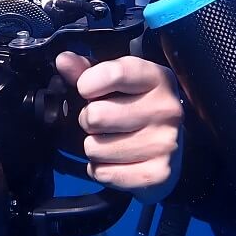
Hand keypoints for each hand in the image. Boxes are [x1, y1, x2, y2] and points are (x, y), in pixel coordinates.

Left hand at [54, 52, 182, 201]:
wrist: (172, 149)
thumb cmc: (138, 108)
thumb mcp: (119, 82)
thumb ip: (88, 70)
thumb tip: (64, 61)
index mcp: (158, 79)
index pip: (114, 74)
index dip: (87, 83)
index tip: (87, 89)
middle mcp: (166, 110)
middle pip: (95, 116)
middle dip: (89, 120)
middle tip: (103, 122)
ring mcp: (164, 144)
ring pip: (94, 148)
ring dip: (95, 147)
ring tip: (112, 142)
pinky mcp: (157, 174)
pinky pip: (103, 173)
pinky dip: (101, 170)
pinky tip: (117, 161)